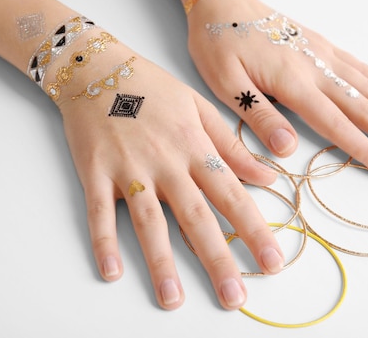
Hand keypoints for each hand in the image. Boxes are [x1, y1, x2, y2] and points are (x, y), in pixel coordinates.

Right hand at [46, 32, 283, 309]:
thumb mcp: (198, 107)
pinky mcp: (95, 172)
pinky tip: (111, 272)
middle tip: (233, 298)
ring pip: (149, 222)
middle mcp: (166, 162)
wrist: (97, 67)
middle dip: (217, 259)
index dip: (254, 230)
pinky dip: (103, 242)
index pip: (231, 194)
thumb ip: (231, 144)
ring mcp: (128, 169)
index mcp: (194, 146)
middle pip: (195, 217)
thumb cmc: (151, 86)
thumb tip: (268, 176)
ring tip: (172, 299)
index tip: (272, 263)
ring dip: (161, 262)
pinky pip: (99, 212)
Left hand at [185, 0, 367, 180]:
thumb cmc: (218, 43)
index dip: (367, 150)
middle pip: (367, 109)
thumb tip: (287, 148)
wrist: (223, 2)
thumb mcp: (225, 83)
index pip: (337, 125)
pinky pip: (363, 69)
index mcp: (293, 83)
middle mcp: (317, 68)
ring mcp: (325, 55)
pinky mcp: (324, 46)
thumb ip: (258, 114)